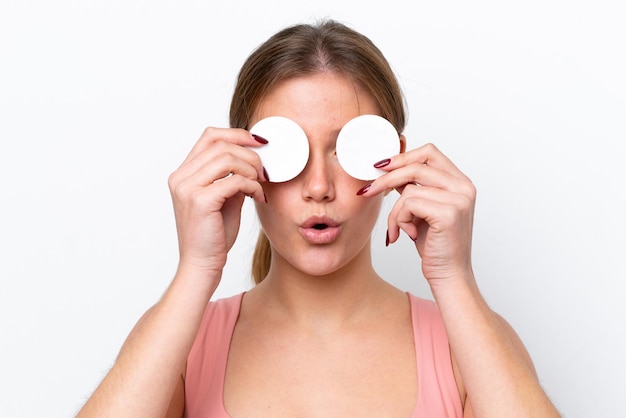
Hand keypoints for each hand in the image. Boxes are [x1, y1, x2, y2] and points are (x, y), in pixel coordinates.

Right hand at [168, 127, 266, 276]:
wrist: (202, 264)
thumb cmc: (213, 235)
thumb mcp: (224, 199)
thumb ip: (232, 177)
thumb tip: (253, 161)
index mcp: (183, 174)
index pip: (209, 136)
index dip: (236, 134)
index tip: (259, 142)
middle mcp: (181, 177)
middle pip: (220, 144)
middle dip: (249, 153)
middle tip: (264, 169)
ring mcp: (188, 188)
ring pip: (228, 159)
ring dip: (251, 169)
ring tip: (261, 184)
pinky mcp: (200, 200)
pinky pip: (234, 180)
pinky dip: (252, 185)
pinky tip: (258, 196)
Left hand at [359, 143, 475, 285]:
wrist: (449, 275)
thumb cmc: (435, 245)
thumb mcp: (423, 210)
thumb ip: (414, 188)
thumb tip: (390, 168)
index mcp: (460, 182)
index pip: (429, 153)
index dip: (402, 156)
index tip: (380, 167)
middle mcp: (464, 187)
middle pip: (416, 165)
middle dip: (386, 178)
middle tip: (368, 190)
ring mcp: (459, 199)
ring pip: (408, 188)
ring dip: (395, 211)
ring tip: (398, 228)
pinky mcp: (448, 213)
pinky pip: (408, 204)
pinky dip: (399, 220)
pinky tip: (407, 235)